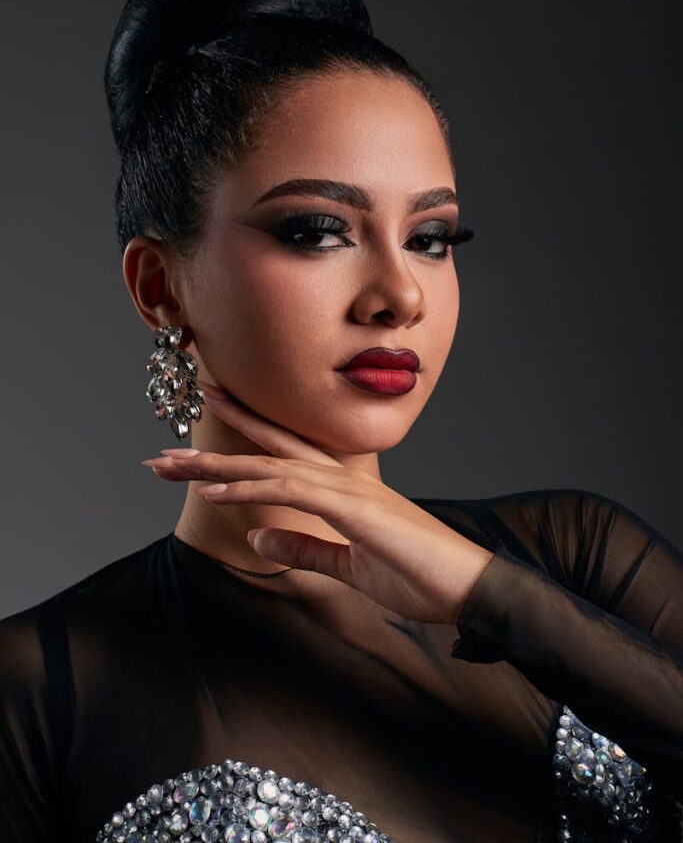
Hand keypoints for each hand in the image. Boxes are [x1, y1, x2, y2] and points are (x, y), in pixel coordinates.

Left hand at [143, 380, 494, 624]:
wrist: (471, 587)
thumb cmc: (419, 575)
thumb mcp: (348, 566)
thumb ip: (304, 547)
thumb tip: (257, 535)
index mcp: (342, 489)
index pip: (281, 455)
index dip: (238, 441)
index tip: (193, 441)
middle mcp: (341, 479)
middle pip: (264, 453)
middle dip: (210, 450)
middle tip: (158, 453)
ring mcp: (348, 490)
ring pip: (269, 465)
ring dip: (216, 464)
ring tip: (168, 465)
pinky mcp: (355, 509)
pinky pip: (291, 492)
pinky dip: (249, 488)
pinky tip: (213, 489)